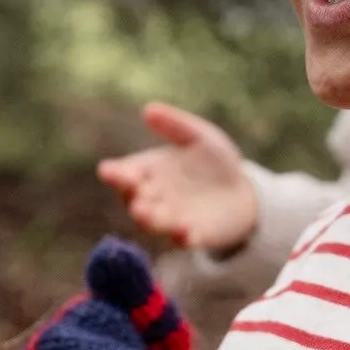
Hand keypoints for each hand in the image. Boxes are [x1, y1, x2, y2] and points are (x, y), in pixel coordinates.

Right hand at [97, 104, 259, 253]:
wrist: (242, 191)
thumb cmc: (214, 162)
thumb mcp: (200, 136)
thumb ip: (175, 125)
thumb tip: (148, 110)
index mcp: (147, 171)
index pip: (124, 174)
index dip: (114, 173)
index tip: (108, 170)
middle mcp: (154, 197)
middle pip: (134, 199)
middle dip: (132, 196)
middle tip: (133, 189)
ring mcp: (172, 219)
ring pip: (153, 222)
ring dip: (148, 219)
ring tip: (144, 213)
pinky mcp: (194, 236)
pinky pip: (185, 239)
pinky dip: (183, 237)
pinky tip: (187, 231)